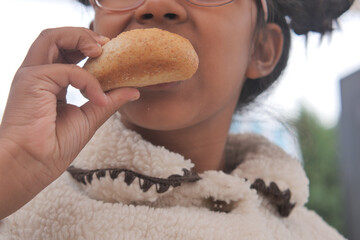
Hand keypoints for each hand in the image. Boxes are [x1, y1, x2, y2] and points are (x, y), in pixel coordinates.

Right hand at [0, 27, 138, 218]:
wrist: (34, 164)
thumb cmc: (55, 146)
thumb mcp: (90, 117)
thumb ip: (110, 100)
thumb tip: (134, 90)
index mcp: (50, 84)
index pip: (66, 53)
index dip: (86, 46)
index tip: (109, 50)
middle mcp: (39, 75)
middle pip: (56, 38)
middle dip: (82, 35)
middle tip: (106, 44)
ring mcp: (33, 75)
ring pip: (52, 38)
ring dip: (79, 38)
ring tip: (102, 50)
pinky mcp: (33, 80)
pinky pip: (68, 70)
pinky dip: (88, 81)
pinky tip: (98, 98)